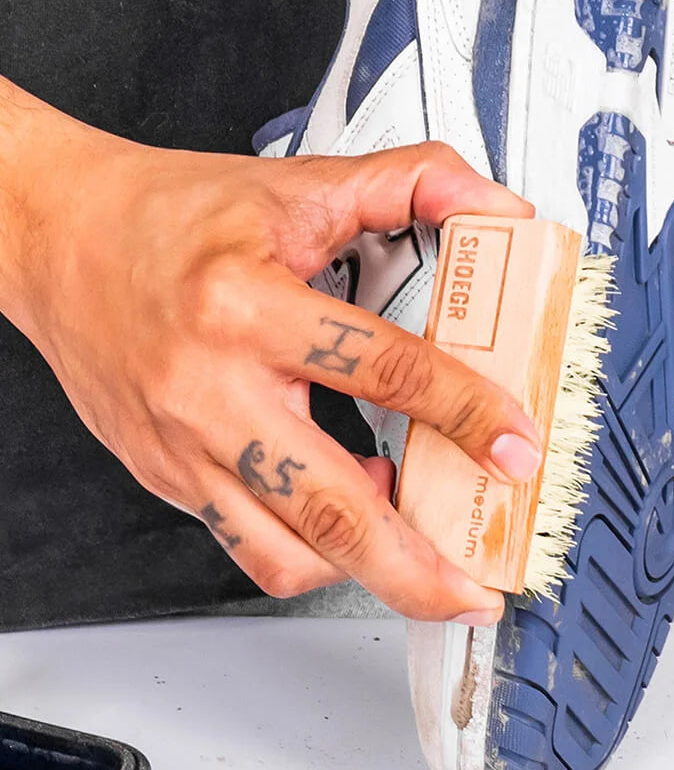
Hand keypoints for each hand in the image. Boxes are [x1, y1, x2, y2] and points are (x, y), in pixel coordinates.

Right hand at [0, 80, 542, 623]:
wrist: (62, 238)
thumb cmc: (170, 217)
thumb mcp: (299, 184)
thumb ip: (408, 182)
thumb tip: (495, 208)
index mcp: (248, 305)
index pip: (384, 368)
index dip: (466, 412)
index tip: (515, 445)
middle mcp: (210, 389)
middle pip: (329, 509)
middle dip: (419, 568)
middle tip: (475, 587)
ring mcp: (183, 446)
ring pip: (282, 553)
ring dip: (364, 572)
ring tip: (421, 559)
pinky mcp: (168, 477)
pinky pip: (244, 544)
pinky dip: (309, 551)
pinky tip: (347, 522)